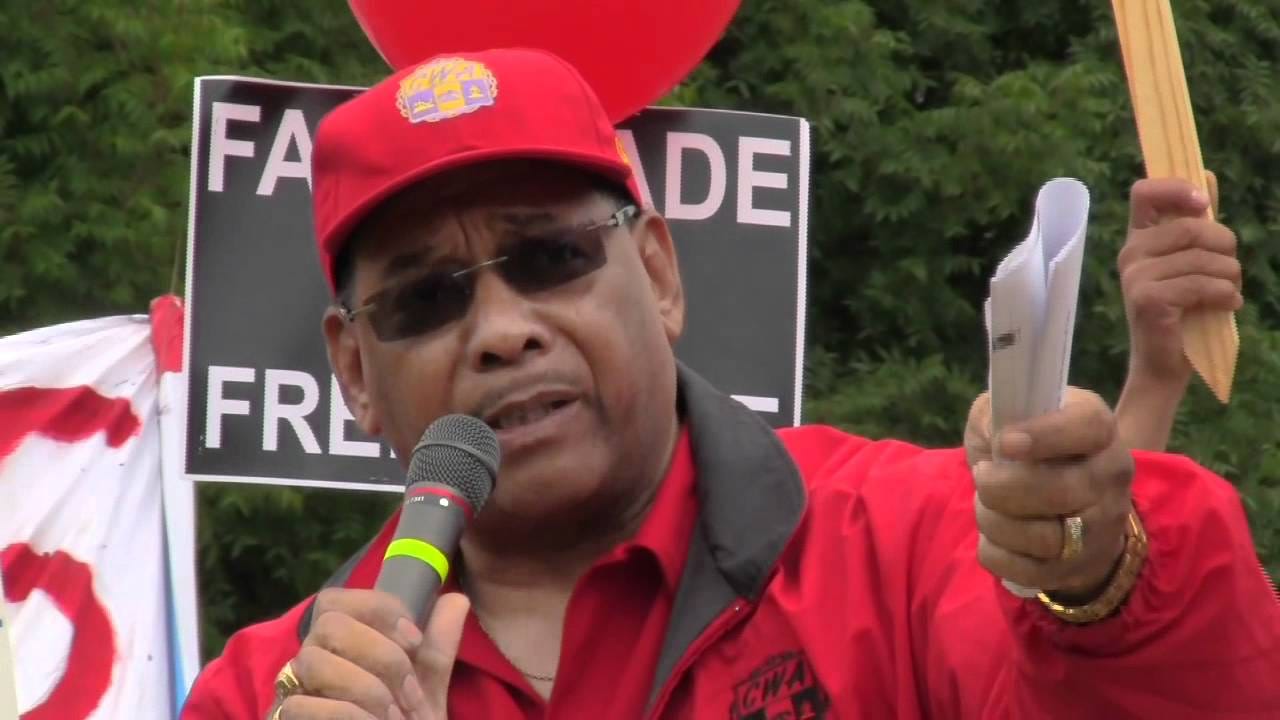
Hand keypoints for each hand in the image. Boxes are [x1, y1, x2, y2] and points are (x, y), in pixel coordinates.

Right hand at [276, 589, 469, 719]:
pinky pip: (300, 705)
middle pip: (328, 623)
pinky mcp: (283, 719)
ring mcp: (294, 693)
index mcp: (339, 646)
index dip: (378, 608)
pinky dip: (345, 715)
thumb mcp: (427, 688)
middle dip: (381, 654)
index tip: (415, 640)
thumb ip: (437, 646)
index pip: (335, 600)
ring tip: (394, 716)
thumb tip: (456, 600)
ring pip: (313, 660)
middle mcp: (312, 663)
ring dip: (366, 688)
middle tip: (409, 691)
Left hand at [965, 388, 1134, 597]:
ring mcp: (1102, 527)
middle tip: (981, 476)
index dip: (1046, 435)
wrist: (1061, 503)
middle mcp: (1111, 477)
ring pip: (1044, 538)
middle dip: (1000, 487)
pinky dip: (996, 553)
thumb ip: (997, 413)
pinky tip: (992, 536)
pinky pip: (1028, 571)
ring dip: (995, 521)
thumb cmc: (1027, 449)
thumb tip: (995, 433)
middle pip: (1059, 492)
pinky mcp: (1081, 567)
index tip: (1005, 443)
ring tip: (985, 504)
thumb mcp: (1009, 415)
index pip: (1089, 426)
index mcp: (1098, 429)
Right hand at [1119, 173, 1241, 387]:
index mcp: (1138, 240)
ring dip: (1230, 276)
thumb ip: (1195, 222)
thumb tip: (1206, 175)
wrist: (1164, 365)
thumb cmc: (1182, 312)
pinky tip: (1228, 305)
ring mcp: (1135, 277)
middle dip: (1226, 246)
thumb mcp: (1190, 262)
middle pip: (1192, 227)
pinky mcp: (1148, 300)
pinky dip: (1226, 295)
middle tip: (1230, 270)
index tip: (1203, 205)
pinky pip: (1202, 284)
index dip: (1177, 189)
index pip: (1144, 193)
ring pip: (1203, 258)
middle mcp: (1130, 254)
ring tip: (1229, 293)